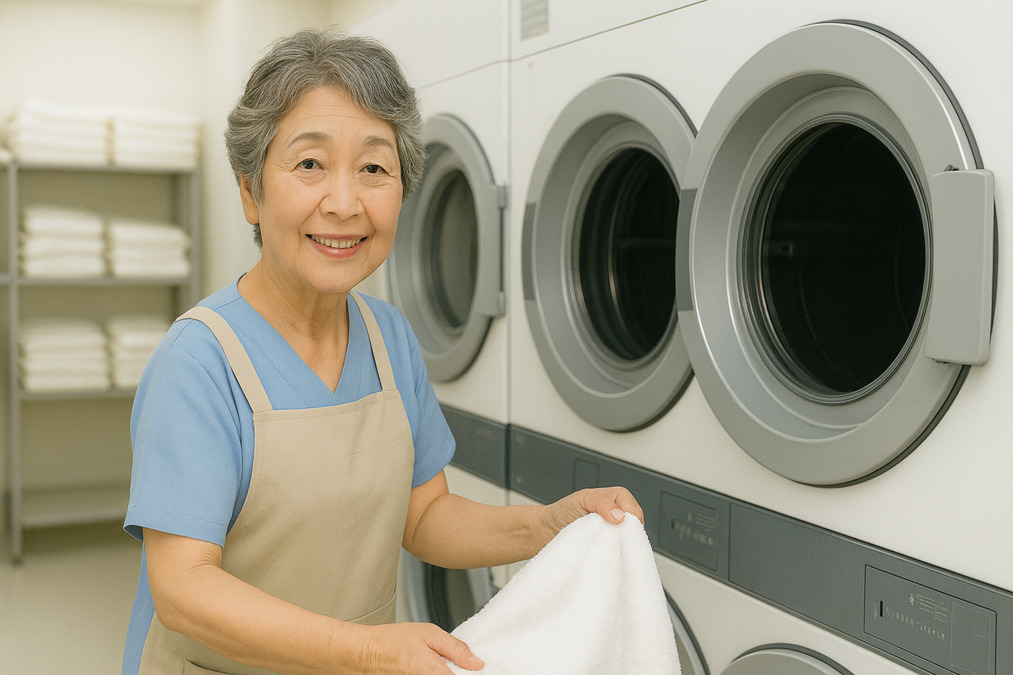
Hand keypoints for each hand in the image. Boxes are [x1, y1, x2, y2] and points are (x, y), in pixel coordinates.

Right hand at [356, 622, 483, 673]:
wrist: (366, 653)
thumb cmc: (393, 641)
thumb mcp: (429, 634)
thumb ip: (456, 649)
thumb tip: (477, 663)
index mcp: (435, 674)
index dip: (469, 672)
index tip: (472, 667)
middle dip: (455, 672)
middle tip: (447, 662)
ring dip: (444, 673)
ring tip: (432, 664)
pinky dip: (431, 674)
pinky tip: (425, 668)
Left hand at [539, 486, 643, 545]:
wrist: (546, 531)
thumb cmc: (564, 511)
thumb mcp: (582, 498)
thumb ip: (602, 502)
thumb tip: (620, 516)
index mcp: (617, 499)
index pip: (634, 510)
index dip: (629, 518)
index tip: (617, 525)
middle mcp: (619, 517)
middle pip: (635, 528)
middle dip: (626, 535)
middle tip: (609, 538)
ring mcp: (615, 534)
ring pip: (629, 543)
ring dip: (618, 546)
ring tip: (602, 545)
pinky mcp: (609, 550)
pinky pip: (619, 555)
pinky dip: (613, 556)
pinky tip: (603, 554)